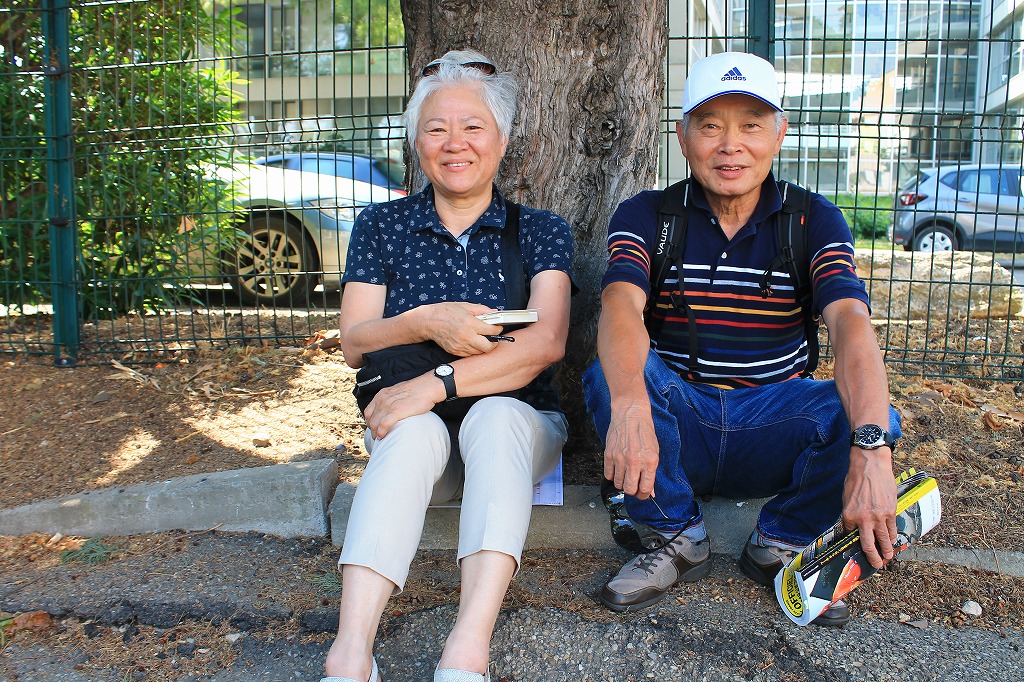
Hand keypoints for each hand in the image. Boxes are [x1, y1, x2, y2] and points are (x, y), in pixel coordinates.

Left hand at [363, 374, 441, 438]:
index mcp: (382, 394)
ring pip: (375, 424)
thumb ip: (391, 399)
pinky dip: (381, 432)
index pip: (368, 412)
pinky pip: (383, 425)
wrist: (428, 386)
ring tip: (381, 439)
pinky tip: (383, 436)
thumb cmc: (417, 390)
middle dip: (373, 430)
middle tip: (378, 437)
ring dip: (376, 434)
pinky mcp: (397, 411)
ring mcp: (389, 405)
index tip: (375, 428)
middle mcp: (382, 400)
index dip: (370, 422)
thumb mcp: (398, 391)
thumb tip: (391, 408)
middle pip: (370, 420)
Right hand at [421, 302, 500, 356]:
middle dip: (494, 342)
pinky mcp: (455, 351)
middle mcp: (466, 336)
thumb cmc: (444, 312)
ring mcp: (460, 346)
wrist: (428, 321)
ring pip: (480, 352)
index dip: (498, 329)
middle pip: (488, 347)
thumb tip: (494, 312)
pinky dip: (474, 350)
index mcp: (470, 324)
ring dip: (484, 346)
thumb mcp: (465, 306)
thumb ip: (481, 310)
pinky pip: (470, 354)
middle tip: (493, 337)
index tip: (497, 327)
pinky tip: (472, 342)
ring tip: (481, 339)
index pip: (491, 331)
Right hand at [603, 401, 658, 498]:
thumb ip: (652, 472)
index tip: (643, 494)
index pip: (646, 489)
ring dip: (622, 482)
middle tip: (634, 486)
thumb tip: (651, 491)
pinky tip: (618, 468)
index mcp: (649, 461)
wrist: (630, 414)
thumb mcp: (654, 451)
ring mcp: (620, 459)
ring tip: (626, 474)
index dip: (644, 495)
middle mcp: (634, 462)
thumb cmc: (644, 431)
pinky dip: (613, 475)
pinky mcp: (609, 455)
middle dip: (633, 491)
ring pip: (618, 484)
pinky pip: (608, 475)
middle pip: (630, 490)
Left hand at [842, 448, 897, 568]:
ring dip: (887, 552)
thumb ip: (850, 514)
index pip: (851, 536)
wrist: (870, 465)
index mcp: (849, 516)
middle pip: (868, 546)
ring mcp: (878, 517)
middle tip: (876, 565)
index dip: (854, 545)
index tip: (857, 553)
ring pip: (884, 541)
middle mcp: (863, 519)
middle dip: (873, 559)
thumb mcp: (846, 498)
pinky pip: (892, 530)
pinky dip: (893, 538)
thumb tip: (853, 527)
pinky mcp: (890, 512)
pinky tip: (893, 542)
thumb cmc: (856, 479)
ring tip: (888, 558)